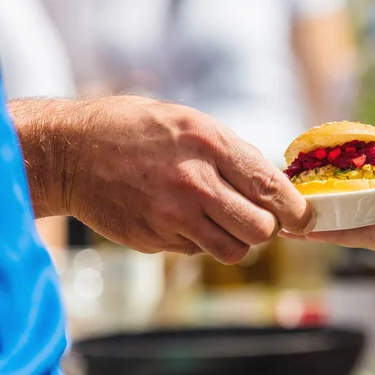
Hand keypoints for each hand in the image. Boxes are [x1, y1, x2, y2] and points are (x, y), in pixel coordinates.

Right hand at [12, 96, 314, 262]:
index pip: (272, 188)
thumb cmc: (134, 130)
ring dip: (235, 240)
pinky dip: (198, 241)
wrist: (71, 151)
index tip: (304, 219)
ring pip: (233, 251)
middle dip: (266, 228)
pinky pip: (195, 252)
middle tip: (256, 217)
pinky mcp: (153, 240)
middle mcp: (194, 184)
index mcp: (209, 144)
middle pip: (260, 230)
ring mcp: (171, 217)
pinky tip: (178, 217)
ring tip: (219, 220)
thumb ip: (232, 154)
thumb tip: (273, 184)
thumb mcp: (189, 122)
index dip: (297, 210)